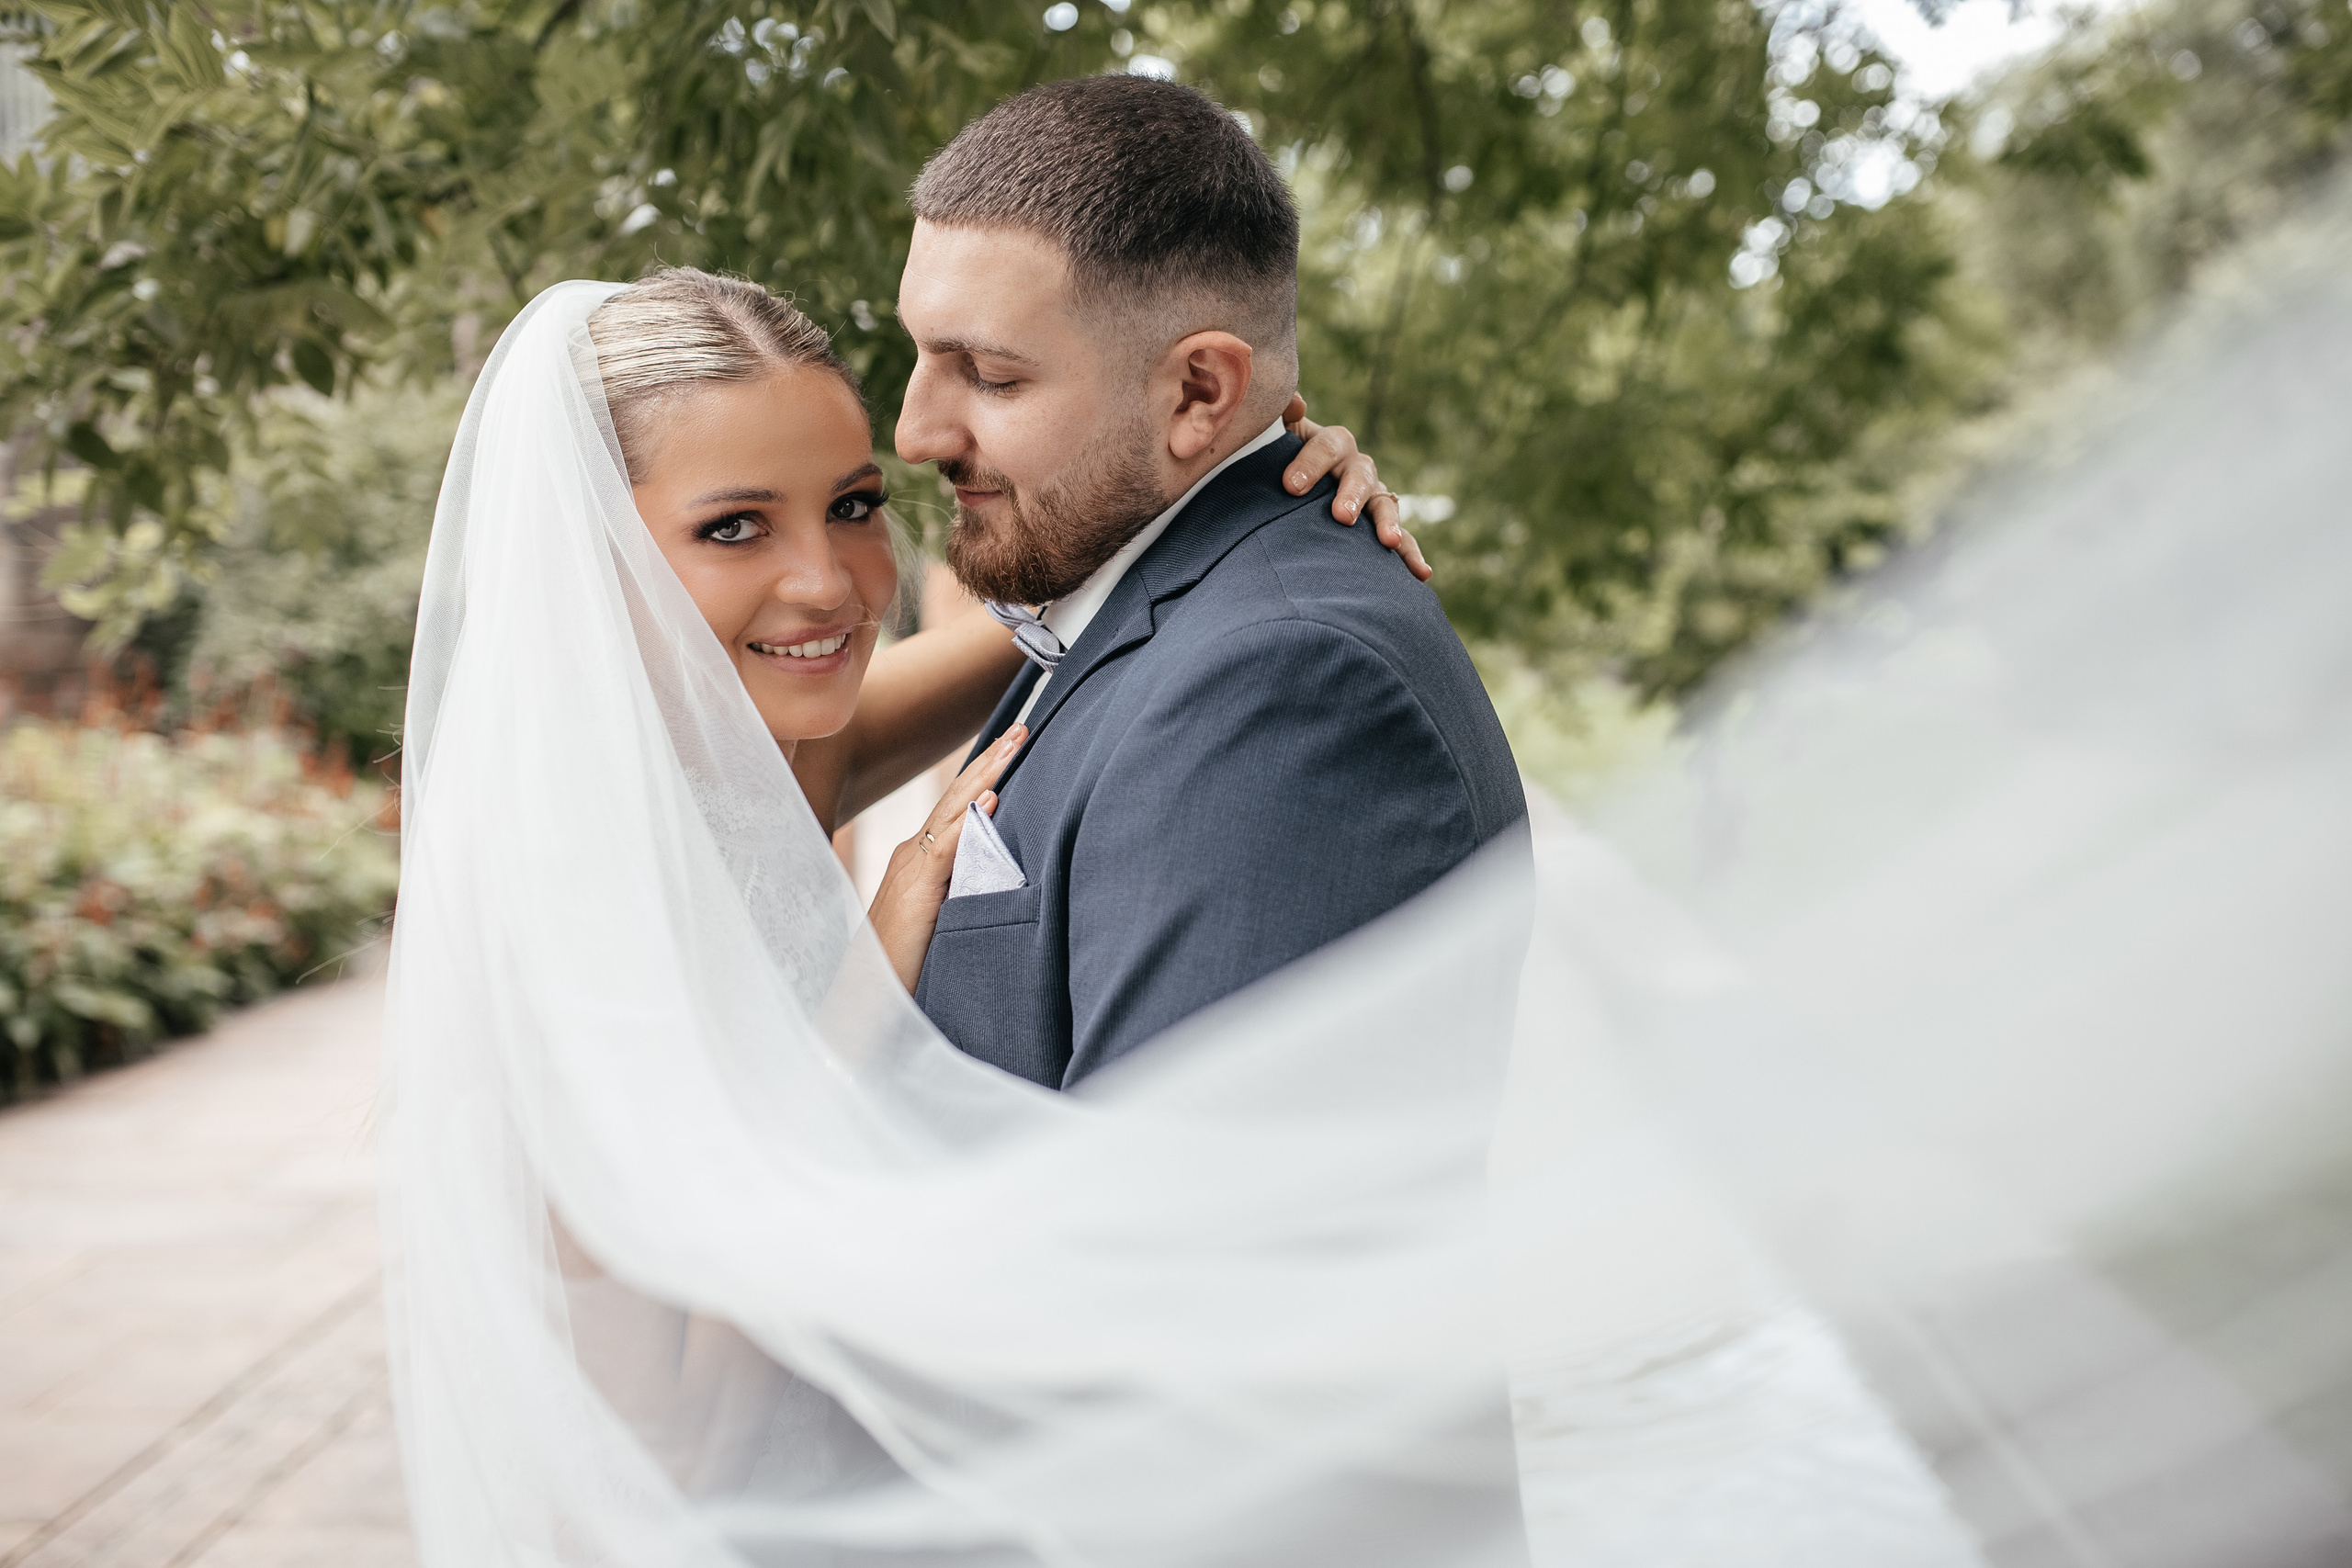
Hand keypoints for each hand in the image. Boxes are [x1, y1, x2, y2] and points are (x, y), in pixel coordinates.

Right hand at [868, 725, 1025, 992]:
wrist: (864, 1006)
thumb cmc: (905, 968)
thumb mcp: (943, 920)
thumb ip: (966, 890)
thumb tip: (1003, 870)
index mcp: (922, 860)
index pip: (959, 807)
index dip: (987, 774)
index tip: (1015, 746)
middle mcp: (913, 855)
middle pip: (957, 797)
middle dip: (992, 760)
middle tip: (1023, 729)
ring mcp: (912, 869)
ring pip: (954, 811)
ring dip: (988, 774)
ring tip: (1015, 745)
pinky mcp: (915, 891)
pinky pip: (948, 848)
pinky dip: (971, 821)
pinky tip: (993, 797)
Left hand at [1279, 392, 1431, 581]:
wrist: (1284, 494)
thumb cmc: (1274, 463)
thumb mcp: (1271, 438)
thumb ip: (1279, 416)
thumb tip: (1296, 403)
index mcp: (1330, 444)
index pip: (1327, 446)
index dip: (1311, 463)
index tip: (1291, 486)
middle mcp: (1356, 468)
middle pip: (1361, 475)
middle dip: (1353, 495)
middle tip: (1342, 517)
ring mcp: (1371, 497)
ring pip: (1385, 504)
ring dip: (1389, 522)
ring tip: (1390, 542)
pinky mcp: (1378, 527)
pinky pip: (1399, 540)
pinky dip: (1411, 554)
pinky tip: (1422, 573)